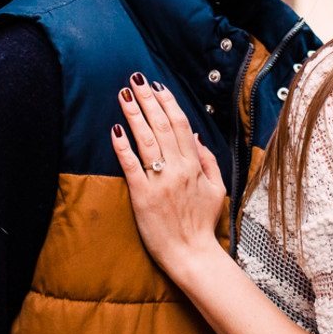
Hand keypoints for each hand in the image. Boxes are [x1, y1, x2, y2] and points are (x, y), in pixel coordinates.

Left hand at [111, 73, 227, 275]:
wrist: (191, 253)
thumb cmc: (202, 223)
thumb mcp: (216, 188)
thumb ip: (207, 160)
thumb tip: (195, 136)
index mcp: (195, 165)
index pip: (180, 125)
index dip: (168, 104)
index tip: (157, 88)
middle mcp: (178, 169)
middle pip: (161, 126)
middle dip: (147, 100)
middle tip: (135, 80)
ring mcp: (159, 181)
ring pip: (146, 140)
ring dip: (134, 114)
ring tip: (123, 95)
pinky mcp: (142, 195)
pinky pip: (131, 166)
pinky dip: (123, 146)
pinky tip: (116, 129)